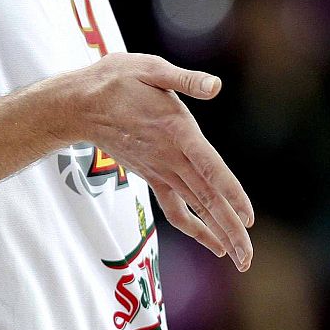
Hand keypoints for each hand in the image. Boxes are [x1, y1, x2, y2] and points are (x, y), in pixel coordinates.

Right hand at [73, 53, 253, 270]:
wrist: (80, 104)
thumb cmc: (117, 80)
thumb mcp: (151, 69)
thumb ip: (185, 79)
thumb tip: (214, 85)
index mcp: (178, 132)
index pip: (210, 168)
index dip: (231, 193)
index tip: (248, 218)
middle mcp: (172, 158)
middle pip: (207, 199)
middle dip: (229, 229)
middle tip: (248, 260)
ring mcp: (162, 170)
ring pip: (196, 208)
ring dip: (219, 233)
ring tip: (240, 258)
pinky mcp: (153, 175)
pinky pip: (176, 208)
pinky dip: (195, 226)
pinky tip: (213, 242)